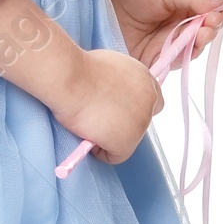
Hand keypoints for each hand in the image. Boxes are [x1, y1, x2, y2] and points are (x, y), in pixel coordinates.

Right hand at [56, 46, 164, 164]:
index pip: (151, 101)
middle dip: (124, 123)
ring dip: (109, 137)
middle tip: (101, 120)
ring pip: (127, 140)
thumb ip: (120, 82)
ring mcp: (141, 122)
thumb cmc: (80, 69)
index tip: (116, 111)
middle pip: (141, 122)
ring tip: (88, 126)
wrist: (71, 78)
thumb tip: (111, 95)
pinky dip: (99, 151)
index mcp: (145, 79)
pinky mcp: (128, 141)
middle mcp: (149, 100)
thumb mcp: (110, 67)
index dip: (132, 108)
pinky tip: (87, 138)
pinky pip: (114, 156)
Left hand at [98, 0, 222, 70]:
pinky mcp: (155, 62)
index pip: (208, 16)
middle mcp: (177, 30)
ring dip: (201, 43)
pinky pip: (175, 64)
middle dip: (211, 29)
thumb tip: (221, 3)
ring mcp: (167, 47)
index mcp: (182, 10)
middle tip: (210, 24)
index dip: (217, 15)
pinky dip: (183, 58)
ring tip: (201, 34)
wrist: (100, 6)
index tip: (220, 13)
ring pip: (193, 51)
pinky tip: (185, 49)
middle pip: (204, 35)